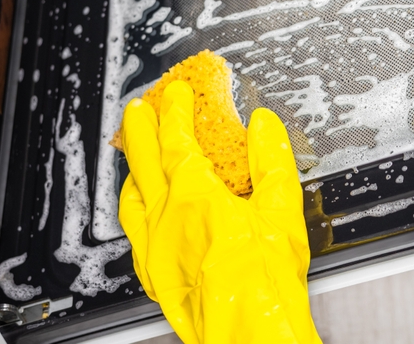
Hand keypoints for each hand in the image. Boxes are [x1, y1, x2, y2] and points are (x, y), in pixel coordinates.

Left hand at [119, 81, 320, 343]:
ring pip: (131, 198)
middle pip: (143, 163)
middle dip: (140, 131)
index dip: (174, 113)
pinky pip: (134, 232)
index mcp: (194, 197)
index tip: (175, 94)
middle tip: (136, 110)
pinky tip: (143, 213)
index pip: (176, 141)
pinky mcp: (155, 275)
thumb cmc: (264, 280)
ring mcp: (155, 249)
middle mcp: (165, 220)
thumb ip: (272, 159)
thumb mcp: (282, 208)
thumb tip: (265, 126)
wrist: (248, 331)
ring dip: (132, 171)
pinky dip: (135, 210)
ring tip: (134, 158)